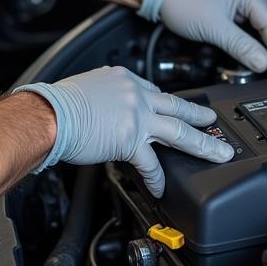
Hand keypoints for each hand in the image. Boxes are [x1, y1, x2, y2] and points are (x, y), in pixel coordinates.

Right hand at [16, 66, 233, 197]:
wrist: (49, 116)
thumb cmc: (58, 104)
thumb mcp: (88, 87)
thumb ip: (107, 96)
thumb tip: (110, 111)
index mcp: (124, 78)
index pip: (154, 91)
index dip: (166, 104)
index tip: (174, 109)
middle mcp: (135, 93)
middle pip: (177, 105)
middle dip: (199, 114)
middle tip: (213, 119)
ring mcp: (136, 115)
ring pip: (179, 130)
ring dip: (202, 143)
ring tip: (217, 152)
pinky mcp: (131, 139)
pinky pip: (151, 162)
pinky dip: (158, 177)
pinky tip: (162, 187)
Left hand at [140, 0, 266, 75]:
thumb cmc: (181, 1)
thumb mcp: (214, 28)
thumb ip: (241, 47)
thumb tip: (263, 62)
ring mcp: (239, 0)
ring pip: (258, 29)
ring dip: (260, 47)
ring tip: (264, 66)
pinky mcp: (230, 8)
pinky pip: (247, 28)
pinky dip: (249, 43)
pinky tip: (250, 55)